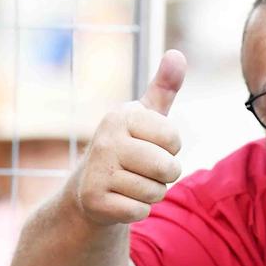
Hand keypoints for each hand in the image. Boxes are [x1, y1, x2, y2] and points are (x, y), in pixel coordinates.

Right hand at [71, 51, 185, 224]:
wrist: (88, 191)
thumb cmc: (126, 148)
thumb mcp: (144, 117)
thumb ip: (163, 87)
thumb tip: (177, 54)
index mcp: (120, 116)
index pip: (174, 139)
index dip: (170, 148)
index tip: (149, 145)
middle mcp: (105, 139)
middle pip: (168, 167)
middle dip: (164, 175)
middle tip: (141, 170)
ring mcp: (96, 171)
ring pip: (156, 191)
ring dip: (150, 193)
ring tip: (129, 184)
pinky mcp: (94, 201)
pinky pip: (140, 211)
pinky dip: (137, 211)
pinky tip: (120, 201)